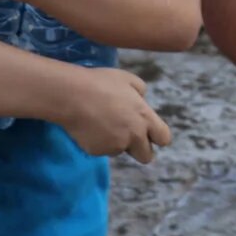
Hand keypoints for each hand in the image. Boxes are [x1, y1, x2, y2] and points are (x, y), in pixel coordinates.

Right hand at [49, 64, 172, 161]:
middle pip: (146, 156)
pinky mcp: (97, 152)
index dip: (157, 136)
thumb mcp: (127, 79)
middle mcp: (133, 136)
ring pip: (120, 151)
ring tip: (101, 122)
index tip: (150, 133)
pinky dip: (98, 142)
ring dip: (116, 142)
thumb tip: (141, 100)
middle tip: (128, 136)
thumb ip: (140, 91)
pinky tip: (89, 126)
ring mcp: (115, 146)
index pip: (164, 138)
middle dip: (140, 149)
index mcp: (144, 118)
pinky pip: (102, 150)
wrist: (72, 95)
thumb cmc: (101, 83)